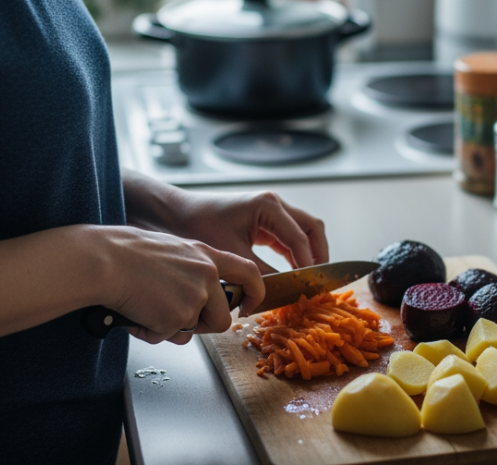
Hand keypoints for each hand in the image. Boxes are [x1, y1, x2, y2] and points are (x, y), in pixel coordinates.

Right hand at [95, 226, 265, 344]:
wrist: (105, 261)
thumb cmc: (127, 252)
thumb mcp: (171, 249)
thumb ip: (191, 269)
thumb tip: (197, 295)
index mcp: (206, 254)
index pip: (249, 273)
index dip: (255, 293)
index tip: (247, 306)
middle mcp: (206, 274)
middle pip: (223, 316)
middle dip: (201, 325)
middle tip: (174, 317)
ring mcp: (195, 296)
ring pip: (194, 331)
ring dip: (173, 328)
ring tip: (149, 310)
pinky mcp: (178, 316)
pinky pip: (169, 336)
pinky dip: (151, 331)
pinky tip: (137, 314)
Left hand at [166, 191, 328, 273]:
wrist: (178, 214)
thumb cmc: (200, 227)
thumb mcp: (233, 255)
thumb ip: (262, 274)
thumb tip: (284, 292)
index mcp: (268, 206)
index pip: (300, 239)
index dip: (309, 265)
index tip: (311, 287)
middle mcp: (274, 204)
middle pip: (311, 228)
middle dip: (318, 255)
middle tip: (318, 282)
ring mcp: (271, 210)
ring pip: (304, 231)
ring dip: (309, 254)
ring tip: (309, 280)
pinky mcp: (265, 220)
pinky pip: (289, 236)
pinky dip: (295, 253)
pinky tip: (294, 273)